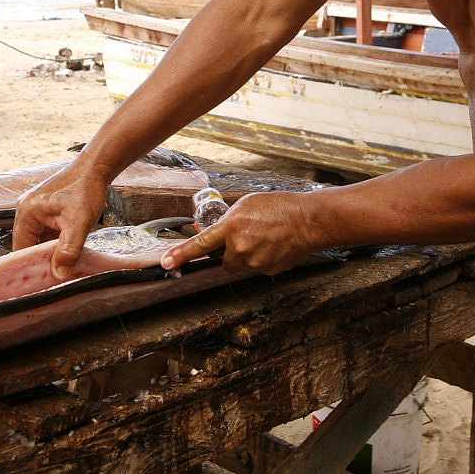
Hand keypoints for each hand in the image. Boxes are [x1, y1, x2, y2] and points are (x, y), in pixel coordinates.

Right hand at [13, 163, 108, 278]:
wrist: (95, 170)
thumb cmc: (85, 191)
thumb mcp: (78, 224)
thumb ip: (68, 250)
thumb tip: (59, 274)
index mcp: (26, 212)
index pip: (20, 248)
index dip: (31, 265)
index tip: (42, 280)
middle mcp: (26, 210)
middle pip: (27, 245)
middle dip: (41, 259)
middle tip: (54, 275)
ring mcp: (35, 210)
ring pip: (37, 240)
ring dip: (48, 251)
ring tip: (61, 265)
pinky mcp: (45, 210)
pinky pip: (45, 233)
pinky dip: (54, 243)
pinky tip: (65, 251)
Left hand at [159, 191, 323, 275]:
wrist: (308, 220)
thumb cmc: (280, 206)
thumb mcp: (247, 204)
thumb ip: (229, 219)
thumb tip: (219, 231)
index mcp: (232, 227)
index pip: (201, 245)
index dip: (181, 255)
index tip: (166, 263)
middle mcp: (240, 247)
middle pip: (225, 261)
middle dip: (232, 253)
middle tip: (248, 238)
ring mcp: (254, 261)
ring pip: (243, 264)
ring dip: (249, 255)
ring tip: (266, 239)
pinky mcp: (268, 270)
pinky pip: (259, 267)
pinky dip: (265, 258)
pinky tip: (276, 245)